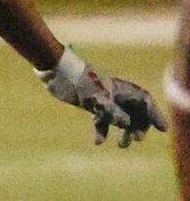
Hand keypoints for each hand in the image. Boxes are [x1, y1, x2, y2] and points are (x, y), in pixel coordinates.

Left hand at [42, 48, 163, 147]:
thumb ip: (115, 114)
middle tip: (135, 139)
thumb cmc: (80, 82)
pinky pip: (102, 120)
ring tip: (121, 145)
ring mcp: (104, 99)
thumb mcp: (99, 100)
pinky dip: (102, 130)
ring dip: (122, 132)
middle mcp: (116, 94)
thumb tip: (126, 124)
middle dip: (139, 127)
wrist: (56, 73)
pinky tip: (98, 142)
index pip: (145, 101)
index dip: (155, 115)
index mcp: (122, 88)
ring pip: (120, 118)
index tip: (162, 129)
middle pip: (136, 112)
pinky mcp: (92, 104)